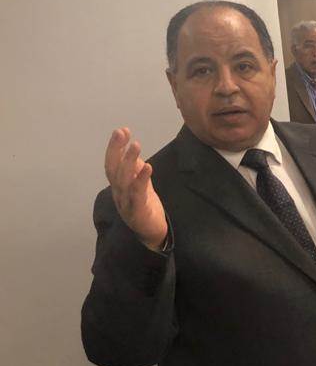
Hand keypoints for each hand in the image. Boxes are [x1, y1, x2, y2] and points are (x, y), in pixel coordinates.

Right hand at [104, 128, 167, 251]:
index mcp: (118, 187)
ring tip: (136, 145)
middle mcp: (119, 194)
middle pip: (114, 170)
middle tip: (122, 132)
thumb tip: (132, 153)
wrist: (153, 234)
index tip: (121, 131)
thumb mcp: (141, 186)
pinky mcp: (138, 212)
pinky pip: (138, 194)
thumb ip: (136, 171)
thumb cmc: (145, 209)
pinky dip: (141, 180)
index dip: (114, 148)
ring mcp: (126, 203)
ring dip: (128, 161)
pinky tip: (147, 167)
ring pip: (124, 180)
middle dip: (116, 150)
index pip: (112, 165)